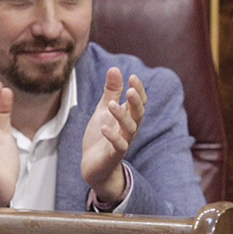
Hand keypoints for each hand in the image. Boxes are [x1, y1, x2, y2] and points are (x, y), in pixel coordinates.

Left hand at [82, 67, 146, 202]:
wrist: (94, 165)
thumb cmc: (101, 136)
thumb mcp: (105, 110)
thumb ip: (112, 92)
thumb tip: (116, 68)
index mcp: (128, 117)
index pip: (139, 102)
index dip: (138, 90)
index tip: (133, 77)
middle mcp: (129, 129)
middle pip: (138, 114)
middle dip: (136, 102)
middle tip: (130, 90)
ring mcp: (123, 142)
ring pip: (129, 129)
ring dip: (122, 116)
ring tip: (112, 105)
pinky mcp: (114, 155)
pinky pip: (118, 146)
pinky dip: (113, 137)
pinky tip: (105, 127)